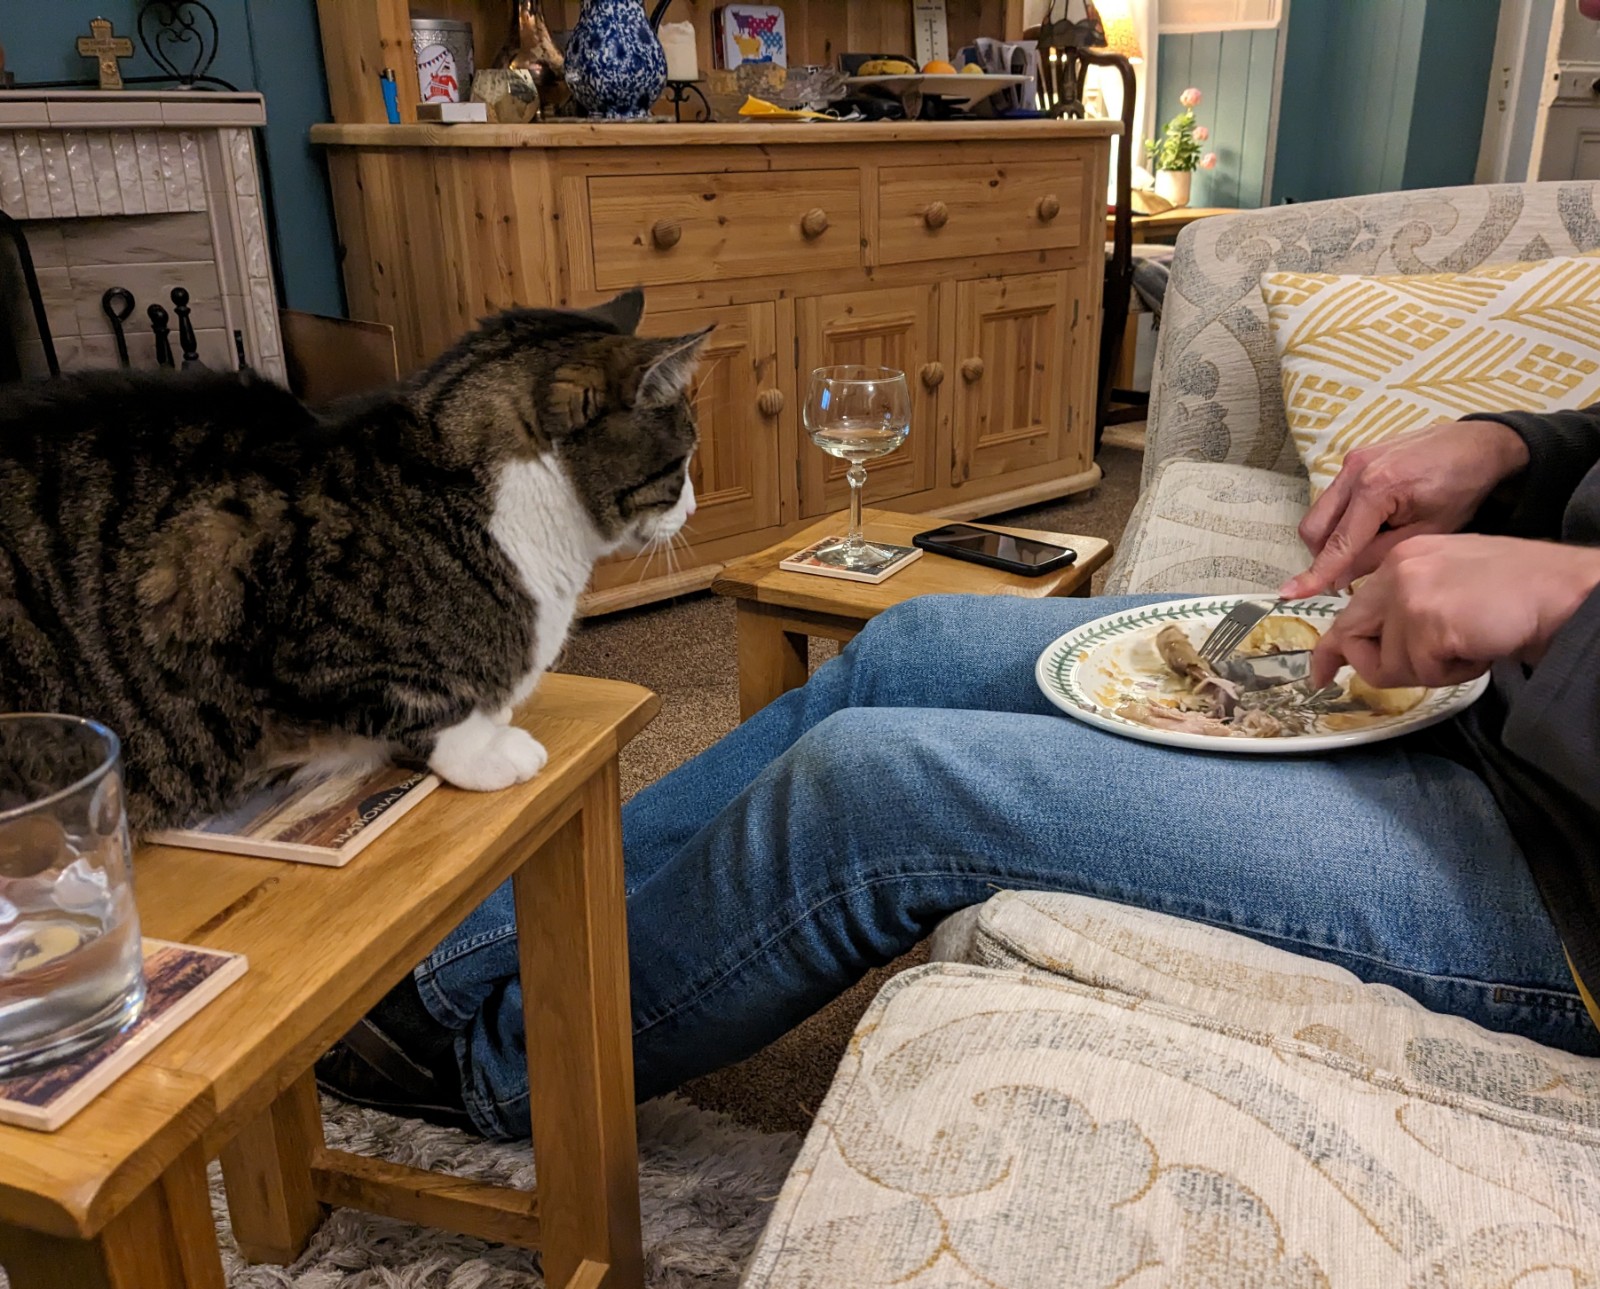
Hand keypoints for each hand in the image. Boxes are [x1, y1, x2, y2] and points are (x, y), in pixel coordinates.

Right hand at [1281, 420, 1529, 598]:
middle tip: (1351, 571)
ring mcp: (1351, 461)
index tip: (1290, 593)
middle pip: (1314, 527)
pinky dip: (1344, 518)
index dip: (1316, 573)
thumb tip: (1341, 578)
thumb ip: (1378, 556)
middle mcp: (1354, 470)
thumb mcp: (1427, 533)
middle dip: (1324, 555)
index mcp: (1376, 489)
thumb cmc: (1462, 489)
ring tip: (1371, 542)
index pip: (1338, 543)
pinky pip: (1334, 498)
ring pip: (1320, 513)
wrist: (1479, 444)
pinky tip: (1375, 521)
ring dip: (1333, 537)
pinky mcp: (1355, 458)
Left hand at [1311, 534, 1599, 688]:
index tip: (1320, 674)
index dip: (1334, 647)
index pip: (1351, 610)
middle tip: (1417, 668)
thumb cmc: (1518, 594)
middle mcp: (1397, 570)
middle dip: (1377, 666)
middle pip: (1355, 639)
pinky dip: (1453, 672)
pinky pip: (1422, 672)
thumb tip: (1371, 649)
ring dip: (1432, 669)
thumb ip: (1407, 608)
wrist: (1563, 592)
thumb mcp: (1449, 587)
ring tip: (1470, 643)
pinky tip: (1479, 647)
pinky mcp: (1425, 621)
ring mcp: (1408, 594)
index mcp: (1402, 559)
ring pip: (1389, 665)